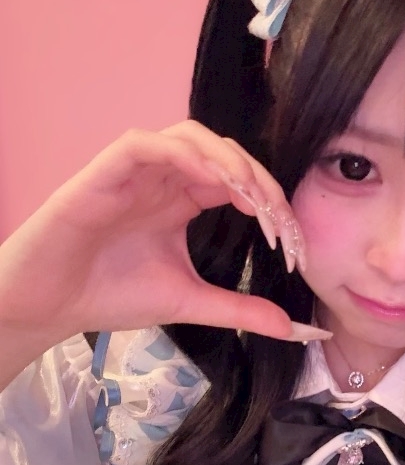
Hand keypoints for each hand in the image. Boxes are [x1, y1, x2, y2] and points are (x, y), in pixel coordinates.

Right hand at [0, 120, 326, 354]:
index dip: (272, 205)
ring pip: (191, 137)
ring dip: (228, 161)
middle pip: (226, 154)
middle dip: (261, 182)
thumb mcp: (189, 301)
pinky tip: (210, 180)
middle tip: (281, 223)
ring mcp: (136, 171)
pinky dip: (182, 154)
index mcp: (185, 200)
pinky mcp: (105, 171)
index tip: (293, 246)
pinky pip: (146, 144)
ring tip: (253, 197)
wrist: (50, 306)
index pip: (239, 183)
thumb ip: (239, 309)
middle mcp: (165, 178)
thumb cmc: (111, 295)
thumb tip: (291, 327)